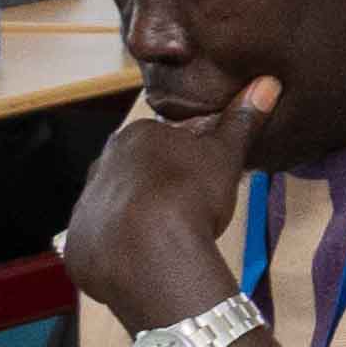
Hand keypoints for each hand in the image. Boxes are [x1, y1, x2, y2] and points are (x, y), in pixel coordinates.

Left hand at [63, 76, 272, 335]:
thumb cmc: (192, 195)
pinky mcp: (78, 246)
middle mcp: (100, 167)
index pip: (156, 143)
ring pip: (112, 211)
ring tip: (164, 242)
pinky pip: (98, 248)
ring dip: (133, 222)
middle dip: (153, 189)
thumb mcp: (225, 155)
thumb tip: (267, 82)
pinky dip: (117, 255)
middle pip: (131, 175)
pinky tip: (141, 264)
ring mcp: (85, 208)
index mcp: (133, 138)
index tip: (199, 182)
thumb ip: (241, 121)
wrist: (155, 252)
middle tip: (184, 212)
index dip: (181, 163)